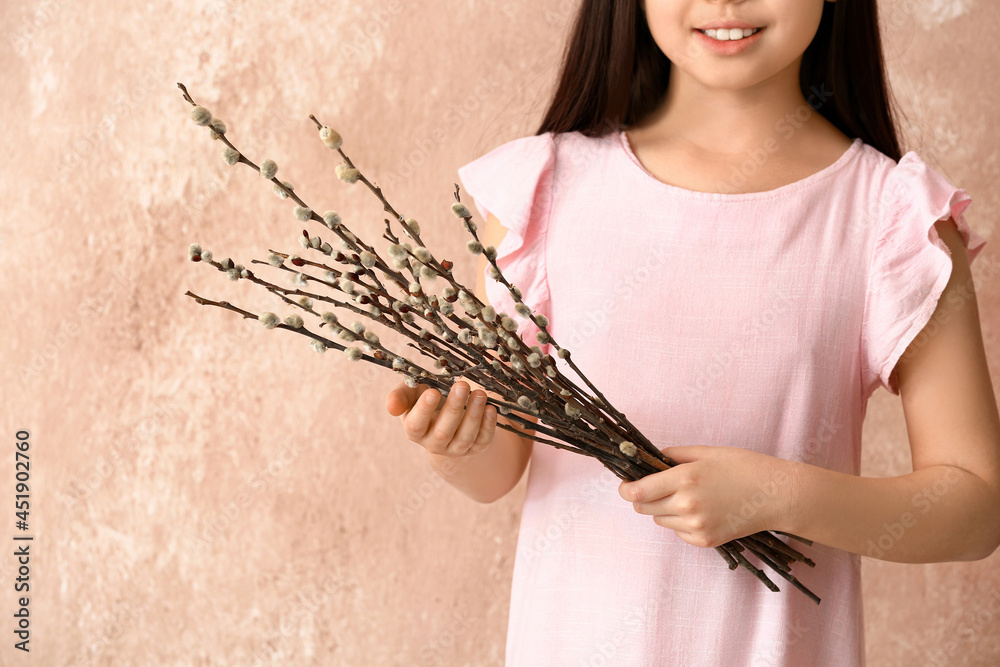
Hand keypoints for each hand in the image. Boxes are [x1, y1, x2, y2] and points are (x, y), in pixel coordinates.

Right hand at [386, 379, 497, 457]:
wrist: (446, 415)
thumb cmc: (425, 399)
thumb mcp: (411, 394)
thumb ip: (400, 396)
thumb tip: (391, 406)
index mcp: (415, 431)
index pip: (416, 426)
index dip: (424, 411)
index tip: (432, 392)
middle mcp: (434, 444)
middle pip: (443, 432)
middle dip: (453, 408)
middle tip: (462, 385)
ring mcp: (455, 448)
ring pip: (465, 437)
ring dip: (473, 415)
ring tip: (480, 393)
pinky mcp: (475, 448)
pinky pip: (482, 439)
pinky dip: (488, 425)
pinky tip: (491, 408)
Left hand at [618, 445, 796, 548]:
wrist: (777, 495)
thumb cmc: (744, 467)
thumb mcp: (706, 452)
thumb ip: (673, 456)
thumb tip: (650, 460)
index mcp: (684, 478)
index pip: (636, 492)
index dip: (626, 489)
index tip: (626, 485)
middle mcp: (686, 505)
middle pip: (643, 508)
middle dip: (643, 498)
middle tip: (656, 487)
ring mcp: (696, 526)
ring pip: (660, 520)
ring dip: (663, 509)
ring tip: (687, 496)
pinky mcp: (706, 541)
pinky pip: (678, 533)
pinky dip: (681, 523)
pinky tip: (701, 510)